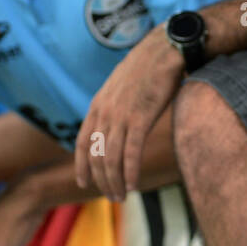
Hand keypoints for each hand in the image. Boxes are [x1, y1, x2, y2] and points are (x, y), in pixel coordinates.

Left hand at [75, 23, 181, 200]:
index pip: (82, 143)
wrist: (165, 49)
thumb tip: (117, 122)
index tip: (85, 183)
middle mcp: (105, 112)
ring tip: (121, 196)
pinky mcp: (141, 118)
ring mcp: (121, 116)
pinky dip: (130, 172)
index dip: (82, 166)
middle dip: (101, 180)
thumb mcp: (121, 86)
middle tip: (111, 196)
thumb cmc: (149, 67)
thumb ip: (114, 105)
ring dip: (115, 182)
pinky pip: (132, 153)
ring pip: (112, 159)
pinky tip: (133, 185)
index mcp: (98, 105)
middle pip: (96, 156)